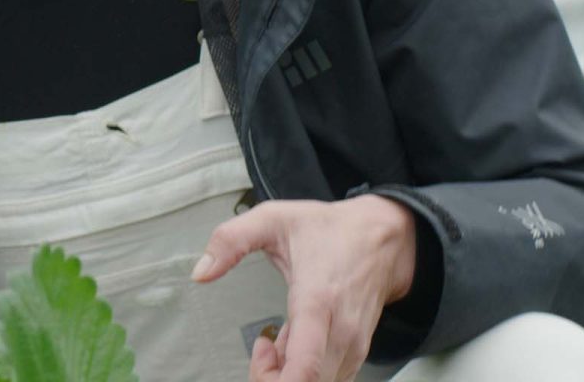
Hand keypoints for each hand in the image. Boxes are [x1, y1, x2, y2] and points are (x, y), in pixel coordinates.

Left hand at [191, 196, 416, 381]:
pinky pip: (327, 378)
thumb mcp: (272, 218)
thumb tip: (200, 272)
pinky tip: (291, 346)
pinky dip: (302, 372)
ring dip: (285, 375)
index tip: (259, 358)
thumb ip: (230, 240)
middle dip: (270, 377)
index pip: (306, 367)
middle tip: (260, 346)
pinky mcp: (357, 352)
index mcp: (318, 300)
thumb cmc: (328, 229)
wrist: (383, 238)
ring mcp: (353, 345)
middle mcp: (341, 330)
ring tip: (274, 342)